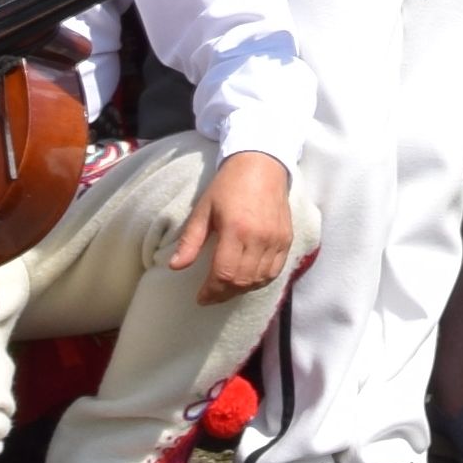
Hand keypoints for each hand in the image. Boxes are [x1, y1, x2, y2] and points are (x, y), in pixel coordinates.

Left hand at [168, 148, 300, 300]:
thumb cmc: (228, 185)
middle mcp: (259, 237)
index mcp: (236, 229)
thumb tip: (175, 267)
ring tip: (227, 289)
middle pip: (242, 281)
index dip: (211, 291)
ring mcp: (276, 239)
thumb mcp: (204, 209)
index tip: (200, 298)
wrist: (262, 164)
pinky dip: (260, 281)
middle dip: (224, 294)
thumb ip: (191, 240)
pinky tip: (248, 280)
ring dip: (241, 290)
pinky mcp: (287, 238)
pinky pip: (275, 271)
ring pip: (260, 280)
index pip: (224, 273)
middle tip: (211, 296)